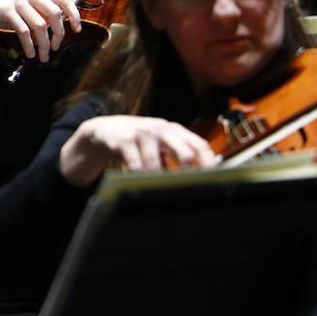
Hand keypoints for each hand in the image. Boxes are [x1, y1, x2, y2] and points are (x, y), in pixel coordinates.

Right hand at [0, 0, 81, 60]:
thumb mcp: (17, 0)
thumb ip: (34, 9)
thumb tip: (52, 26)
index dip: (73, 13)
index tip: (77, 28)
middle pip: (55, 13)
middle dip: (59, 34)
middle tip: (56, 47)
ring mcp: (16, 1)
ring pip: (40, 25)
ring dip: (44, 44)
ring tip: (42, 56)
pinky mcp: (6, 12)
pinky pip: (24, 32)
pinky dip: (29, 45)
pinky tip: (29, 53)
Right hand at [58, 115, 215, 186]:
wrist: (105, 131)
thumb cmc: (140, 142)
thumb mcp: (161, 144)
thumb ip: (181, 156)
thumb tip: (206, 179)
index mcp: (174, 131)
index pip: (197, 144)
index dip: (206, 161)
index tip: (212, 178)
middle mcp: (159, 129)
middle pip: (177, 144)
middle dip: (184, 158)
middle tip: (189, 178)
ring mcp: (139, 133)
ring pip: (152, 158)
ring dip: (155, 174)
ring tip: (156, 186)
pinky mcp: (121, 140)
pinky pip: (132, 161)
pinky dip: (136, 172)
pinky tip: (137, 179)